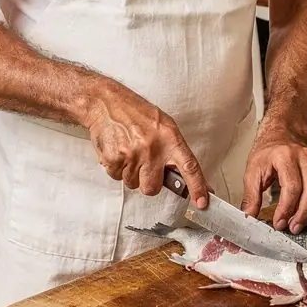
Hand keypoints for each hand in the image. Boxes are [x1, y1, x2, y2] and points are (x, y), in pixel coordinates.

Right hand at [82, 78, 208, 207]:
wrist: (105, 103)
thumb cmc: (135, 114)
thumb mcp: (163, 126)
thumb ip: (173, 150)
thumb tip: (183, 175)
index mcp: (170, 138)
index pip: (189, 166)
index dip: (197, 187)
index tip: (201, 203)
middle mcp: (153, 148)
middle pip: (153, 188)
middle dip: (148, 181)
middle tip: (144, 163)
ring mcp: (132, 155)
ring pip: (133, 184)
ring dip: (131, 173)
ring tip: (129, 151)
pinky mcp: (114, 159)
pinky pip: (117, 177)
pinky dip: (116, 168)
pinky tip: (118, 150)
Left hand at [241, 128, 306, 233]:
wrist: (281, 136)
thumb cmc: (267, 152)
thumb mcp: (252, 171)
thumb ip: (251, 196)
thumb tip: (249, 216)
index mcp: (285, 156)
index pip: (292, 186)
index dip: (286, 208)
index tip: (278, 222)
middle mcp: (305, 159)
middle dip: (303, 214)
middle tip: (292, 228)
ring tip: (298, 225)